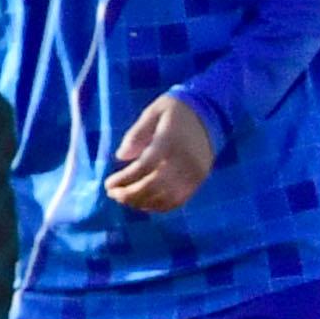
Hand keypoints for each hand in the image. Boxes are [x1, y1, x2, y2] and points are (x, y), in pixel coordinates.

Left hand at [104, 93, 215, 212]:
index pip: (144, 167)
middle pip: (153, 187)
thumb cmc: (175, 112)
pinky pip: (178, 201)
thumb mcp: (153, 112)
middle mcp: (183, 161)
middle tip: (113, 194)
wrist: (210, 114)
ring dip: (141, 202)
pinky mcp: (199, 181)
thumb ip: (136, 133)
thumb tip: (121, 156)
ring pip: (165, 198)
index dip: (124, 179)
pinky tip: (144, 203)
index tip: (108, 184)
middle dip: (129, 195)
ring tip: (124, 199)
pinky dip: (159, 206)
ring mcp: (193, 173)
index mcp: (169, 141)